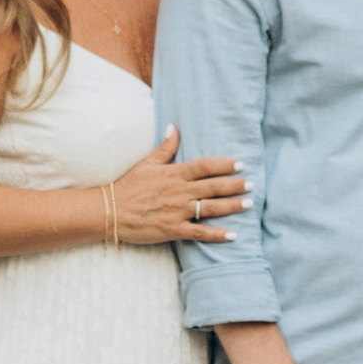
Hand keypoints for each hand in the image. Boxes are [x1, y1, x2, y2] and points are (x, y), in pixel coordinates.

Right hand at [108, 128, 248, 244]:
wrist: (110, 211)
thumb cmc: (128, 186)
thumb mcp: (146, 164)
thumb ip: (164, 148)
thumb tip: (173, 127)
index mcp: (174, 174)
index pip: (204, 166)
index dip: (224, 165)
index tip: (240, 164)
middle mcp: (179, 192)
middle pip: (213, 187)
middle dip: (235, 185)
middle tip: (252, 184)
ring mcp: (178, 211)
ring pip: (211, 208)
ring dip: (232, 206)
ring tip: (249, 204)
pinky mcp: (173, 229)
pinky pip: (200, 232)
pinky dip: (217, 235)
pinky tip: (233, 235)